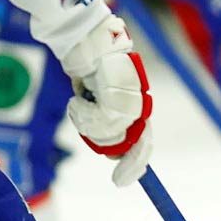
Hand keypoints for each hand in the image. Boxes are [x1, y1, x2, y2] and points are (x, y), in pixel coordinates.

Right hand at [59, 14, 153, 185]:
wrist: (84, 40)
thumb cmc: (89, 71)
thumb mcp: (97, 102)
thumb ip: (108, 123)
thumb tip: (114, 153)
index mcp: (137, 106)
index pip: (144, 141)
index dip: (135, 163)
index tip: (121, 180)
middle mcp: (138, 103)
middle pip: (133, 142)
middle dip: (116, 152)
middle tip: (101, 149)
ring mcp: (130, 96)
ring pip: (111, 133)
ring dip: (89, 126)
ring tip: (79, 106)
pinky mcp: (117, 90)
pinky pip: (99, 119)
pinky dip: (81, 115)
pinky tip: (76, 99)